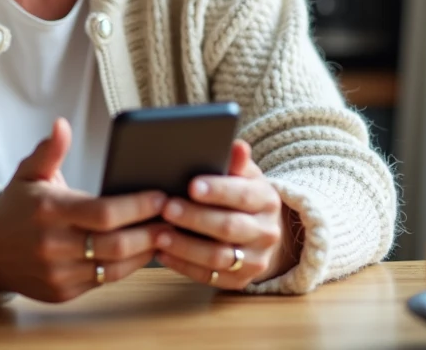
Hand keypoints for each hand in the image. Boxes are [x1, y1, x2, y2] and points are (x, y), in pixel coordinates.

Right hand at [0, 118, 167, 301]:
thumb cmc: (16, 207)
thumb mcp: (28, 173)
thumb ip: (50, 151)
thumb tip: (61, 125)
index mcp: (49, 211)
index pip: (104, 212)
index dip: (138, 206)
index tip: (161, 196)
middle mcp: (53, 245)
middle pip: (115, 244)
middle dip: (150, 232)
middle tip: (174, 218)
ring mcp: (58, 273)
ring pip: (114, 268)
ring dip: (144, 253)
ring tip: (166, 236)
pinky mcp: (63, 292)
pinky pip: (103, 281)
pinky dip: (127, 268)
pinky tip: (143, 253)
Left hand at [154, 139, 300, 288]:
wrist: (263, 232)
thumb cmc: (242, 195)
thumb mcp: (243, 175)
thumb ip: (236, 162)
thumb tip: (236, 145)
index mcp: (267, 200)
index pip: (243, 195)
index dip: (217, 191)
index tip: (191, 185)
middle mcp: (267, 232)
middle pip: (229, 227)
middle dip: (195, 218)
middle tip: (166, 208)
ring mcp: (256, 260)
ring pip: (219, 256)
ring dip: (186, 246)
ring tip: (158, 234)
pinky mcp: (241, 281)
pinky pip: (210, 277)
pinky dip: (183, 265)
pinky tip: (162, 253)